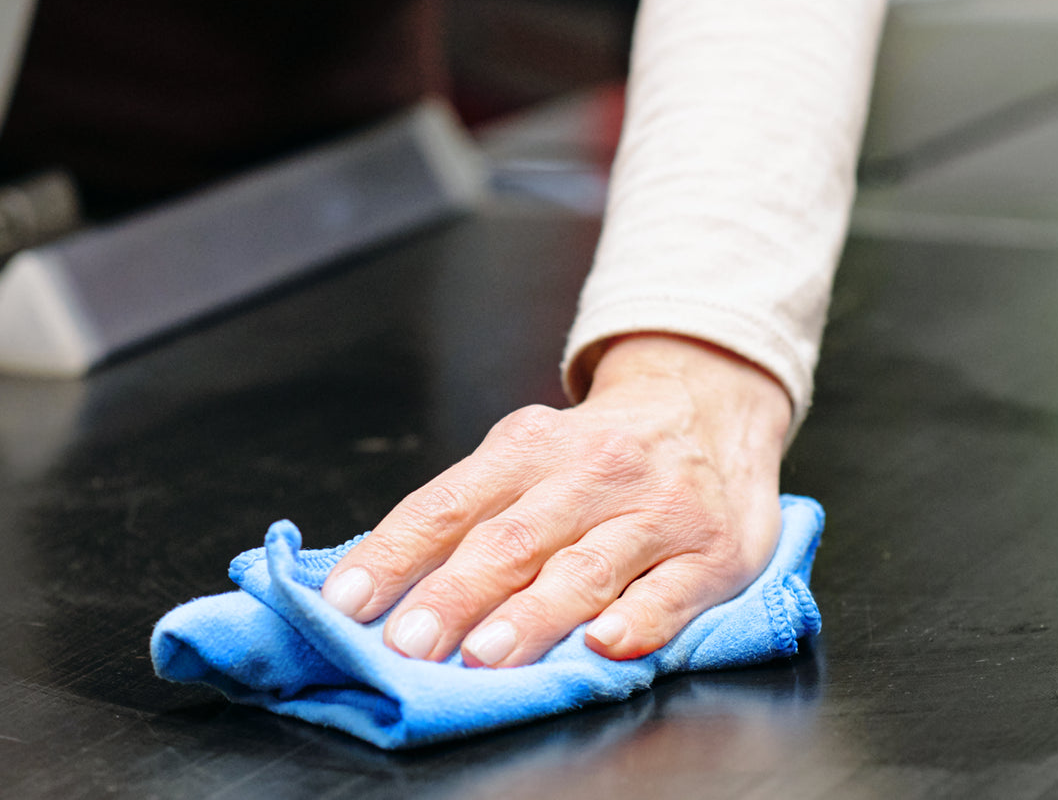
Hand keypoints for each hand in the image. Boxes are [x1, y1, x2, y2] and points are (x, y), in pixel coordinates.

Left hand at [321, 333, 790, 666]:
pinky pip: (671, 590)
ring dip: (531, 614)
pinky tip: (605, 644)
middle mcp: (588, 473)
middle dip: (453, 594)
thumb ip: (469, 512)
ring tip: (483, 655)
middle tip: (407, 642)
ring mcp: (653, 512)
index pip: (447, 504)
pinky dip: (638, 619)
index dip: (394, 553)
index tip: (347, 599)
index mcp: (526, 448)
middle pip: (510, 540)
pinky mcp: (710, 552)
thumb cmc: (596, 450)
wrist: (708, 401)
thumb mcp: (529, 453)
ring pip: (584, 567)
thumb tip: (382, 580)